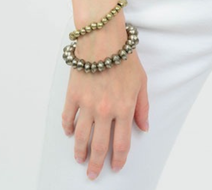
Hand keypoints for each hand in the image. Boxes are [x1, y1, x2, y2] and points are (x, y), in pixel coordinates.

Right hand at [61, 21, 149, 179]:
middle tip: (93, 174)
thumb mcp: (141, 81)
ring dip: (80, 152)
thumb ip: (142, 107)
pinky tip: (69, 134)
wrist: (102, 36)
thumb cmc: (124, 55)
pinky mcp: (72, 95)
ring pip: (81, 137)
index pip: (121, 143)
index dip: (119, 159)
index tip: (116, 167)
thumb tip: (144, 127)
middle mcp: (105, 111)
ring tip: (80, 160)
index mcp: (124, 109)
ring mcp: (87, 104)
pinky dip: (67, 129)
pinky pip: (67, 118)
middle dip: (97, 164)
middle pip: (100, 146)